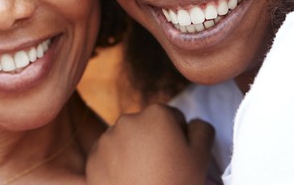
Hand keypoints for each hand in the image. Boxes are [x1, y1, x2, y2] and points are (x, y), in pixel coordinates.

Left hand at [86, 104, 213, 184]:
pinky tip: (127, 182)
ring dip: (134, 152)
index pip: (172, 118)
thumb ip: (201, 130)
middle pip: (147, 127)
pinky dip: (116, 165)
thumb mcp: (201, 157)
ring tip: (143, 178)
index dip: (179, 139)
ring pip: (126, 140)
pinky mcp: (92, 159)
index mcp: (157, 114)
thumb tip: (191, 123)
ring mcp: (106, 139)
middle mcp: (128, 120)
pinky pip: (108, 156)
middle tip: (161, 170)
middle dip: (154, 142)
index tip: (178, 159)